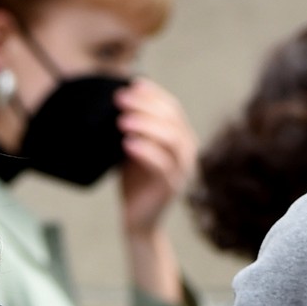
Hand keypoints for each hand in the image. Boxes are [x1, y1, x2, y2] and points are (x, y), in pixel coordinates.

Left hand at [117, 79, 196, 239]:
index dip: (153, 93)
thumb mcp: (135, 149)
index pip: (172, 107)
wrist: (138, 221)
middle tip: (120, 100)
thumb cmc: (135, 183)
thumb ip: (136, 129)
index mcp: (181, 137)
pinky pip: (162, 164)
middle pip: (171, 118)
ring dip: (145, 125)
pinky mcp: (171, 187)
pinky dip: (144, 151)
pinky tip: (127, 144)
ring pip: (170, 138)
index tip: (132, 84)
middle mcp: (187, 150)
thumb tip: (122, 100)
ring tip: (122, 121)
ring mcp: (182, 169)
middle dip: (145, 105)